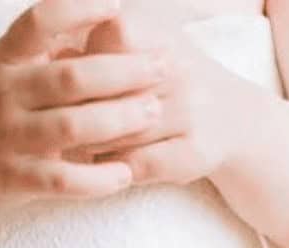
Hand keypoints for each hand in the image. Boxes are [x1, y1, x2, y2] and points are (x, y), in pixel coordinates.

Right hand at [0, 0, 171, 205]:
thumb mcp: (5, 64)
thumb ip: (47, 47)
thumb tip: (104, 19)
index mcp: (5, 58)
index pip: (40, 21)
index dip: (80, 9)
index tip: (118, 6)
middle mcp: (5, 93)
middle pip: (71, 77)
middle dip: (123, 71)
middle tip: (163, 68)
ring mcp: (9, 137)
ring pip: (71, 127)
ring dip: (118, 120)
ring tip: (153, 113)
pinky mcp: (14, 179)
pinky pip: (62, 179)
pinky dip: (97, 178)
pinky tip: (125, 174)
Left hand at [76, 11, 249, 185]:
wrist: (236, 119)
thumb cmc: (171, 84)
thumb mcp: (146, 50)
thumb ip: (102, 49)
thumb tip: (52, 54)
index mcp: (164, 37)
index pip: (111, 37)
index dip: (85, 60)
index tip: (71, 79)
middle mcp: (180, 70)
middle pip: (110, 90)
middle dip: (80, 109)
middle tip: (61, 121)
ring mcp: (190, 111)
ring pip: (121, 132)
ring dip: (94, 143)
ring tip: (78, 145)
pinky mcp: (194, 152)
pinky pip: (139, 165)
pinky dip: (115, 168)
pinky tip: (105, 166)